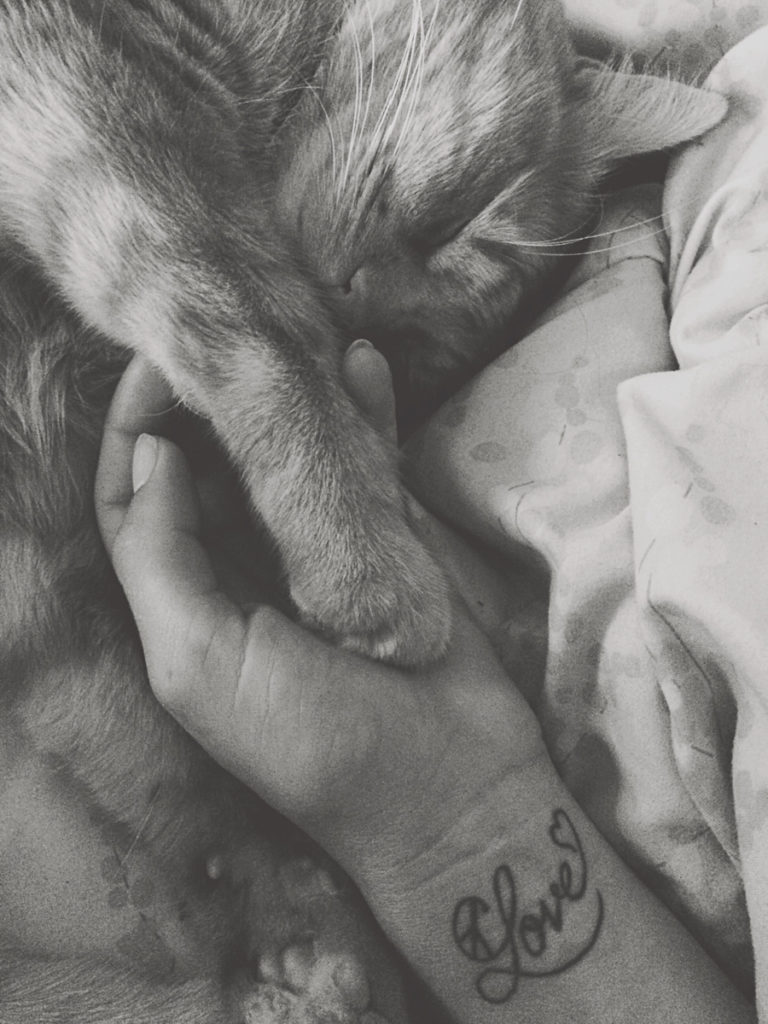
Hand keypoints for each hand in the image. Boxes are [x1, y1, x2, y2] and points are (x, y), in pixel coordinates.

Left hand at [95, 343, 548, 889]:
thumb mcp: (204, 664)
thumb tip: (153, 453)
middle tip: (222, 326)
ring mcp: (317, 548)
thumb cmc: (313, 740)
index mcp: (186, 600)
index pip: (137, 500)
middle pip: (210, 463)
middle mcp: (243, 566)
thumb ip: (163, 559)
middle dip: (208, 397)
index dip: (134, 431)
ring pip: (286, 455)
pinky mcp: (385, 536)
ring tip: (282, 330)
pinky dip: (364, 414)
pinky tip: (360, 360)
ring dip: (283, 398)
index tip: (154, 357)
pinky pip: (367, 462)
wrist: (448, 786)